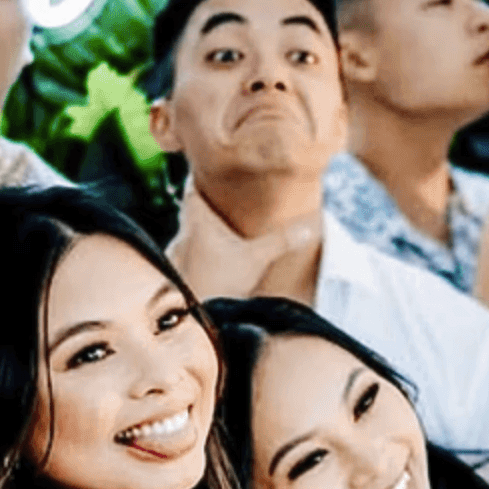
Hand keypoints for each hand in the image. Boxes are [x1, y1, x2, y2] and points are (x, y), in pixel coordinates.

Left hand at [167, 184, 319, 302]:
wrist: (194, 319)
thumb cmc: (219, 284)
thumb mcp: (256, 259)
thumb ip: (282, 241)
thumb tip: (310, 226)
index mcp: (197, 221)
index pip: (191, 187)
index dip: (199, 177)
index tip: (210, 169)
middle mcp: (183, 235)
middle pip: (190, 209)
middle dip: (206, 203)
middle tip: (225, 196)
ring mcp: (177, 257)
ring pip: (188, 234)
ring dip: (202, 229)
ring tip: (222, 226)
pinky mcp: (179, 276)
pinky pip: (188, 256)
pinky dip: (199, 252)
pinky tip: (213, 259)